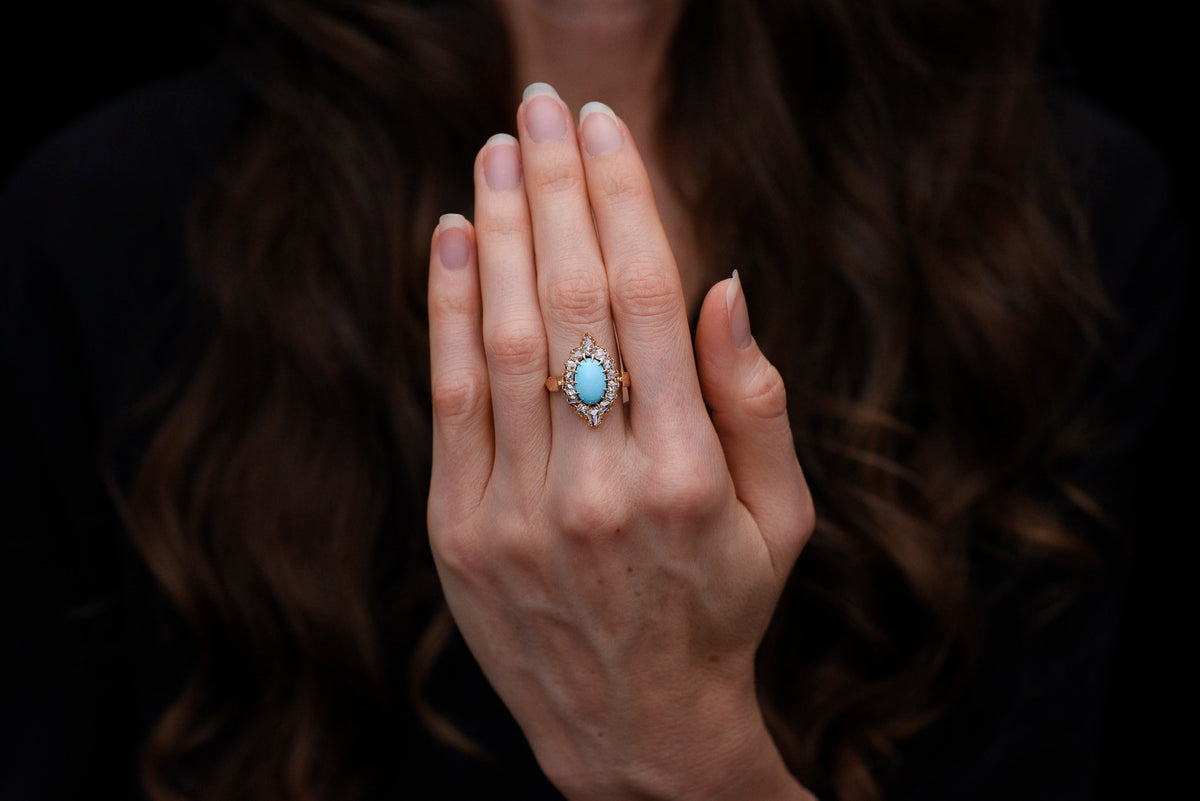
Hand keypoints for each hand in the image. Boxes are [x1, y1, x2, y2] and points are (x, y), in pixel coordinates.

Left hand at [427, 83, 814, 800]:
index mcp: (689, 477)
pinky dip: (447, 309)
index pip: (646, 301)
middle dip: (556, 189)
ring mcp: (520, 512)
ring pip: (502, 337)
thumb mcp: (779, 520)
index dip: (623, 201)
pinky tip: (454, 238)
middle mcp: (600, 488)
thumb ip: (755, 401)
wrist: (634, 731)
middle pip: (569, 301)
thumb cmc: (719, 611)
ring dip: (499, 230)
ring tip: (498, 151)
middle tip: (542, 107)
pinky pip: (450, 398)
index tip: (606, 130)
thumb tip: (723, 284)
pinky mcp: (460, 532)